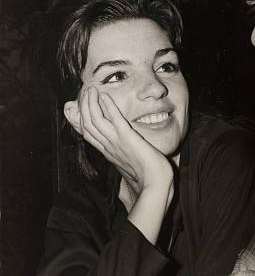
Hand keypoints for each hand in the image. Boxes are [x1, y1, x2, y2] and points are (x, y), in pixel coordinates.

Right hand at [77, 87, 173, 204]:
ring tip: (91, 90)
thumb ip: (125, 159)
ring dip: (91, 103)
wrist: (156, 184)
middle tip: (85, 92)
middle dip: (83, 107)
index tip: (77, 107)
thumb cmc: (147, 178)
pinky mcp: (128, 139)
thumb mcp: (131, 165)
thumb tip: (125, 161)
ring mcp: (117, 143)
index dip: (80, 120)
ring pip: (95, 121)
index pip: (88, 134)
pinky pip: (115, 120)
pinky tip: (105, 96)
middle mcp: (109, 147)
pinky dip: (109, 107)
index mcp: (109, 153)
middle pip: (87, 125)